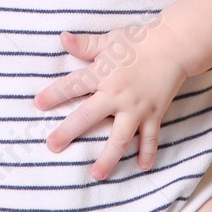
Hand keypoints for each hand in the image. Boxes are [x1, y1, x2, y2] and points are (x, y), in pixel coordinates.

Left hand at [34, 25, 188, 179]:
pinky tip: (141, 167)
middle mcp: (117, 94)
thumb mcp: (109, 40)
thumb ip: (85, 44)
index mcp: (102, 74)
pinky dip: (147, 153)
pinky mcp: (154, 114)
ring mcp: (136, 107)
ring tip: (95, 174)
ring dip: (107, 157)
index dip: (54, 94)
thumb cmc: (138, 41)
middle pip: (88, 116)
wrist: (172, 45)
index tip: (38, 103)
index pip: (73, 85)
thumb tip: (63, 38)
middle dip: (68, 132)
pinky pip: (150, 138)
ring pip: (119, 138)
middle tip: (52, 146)